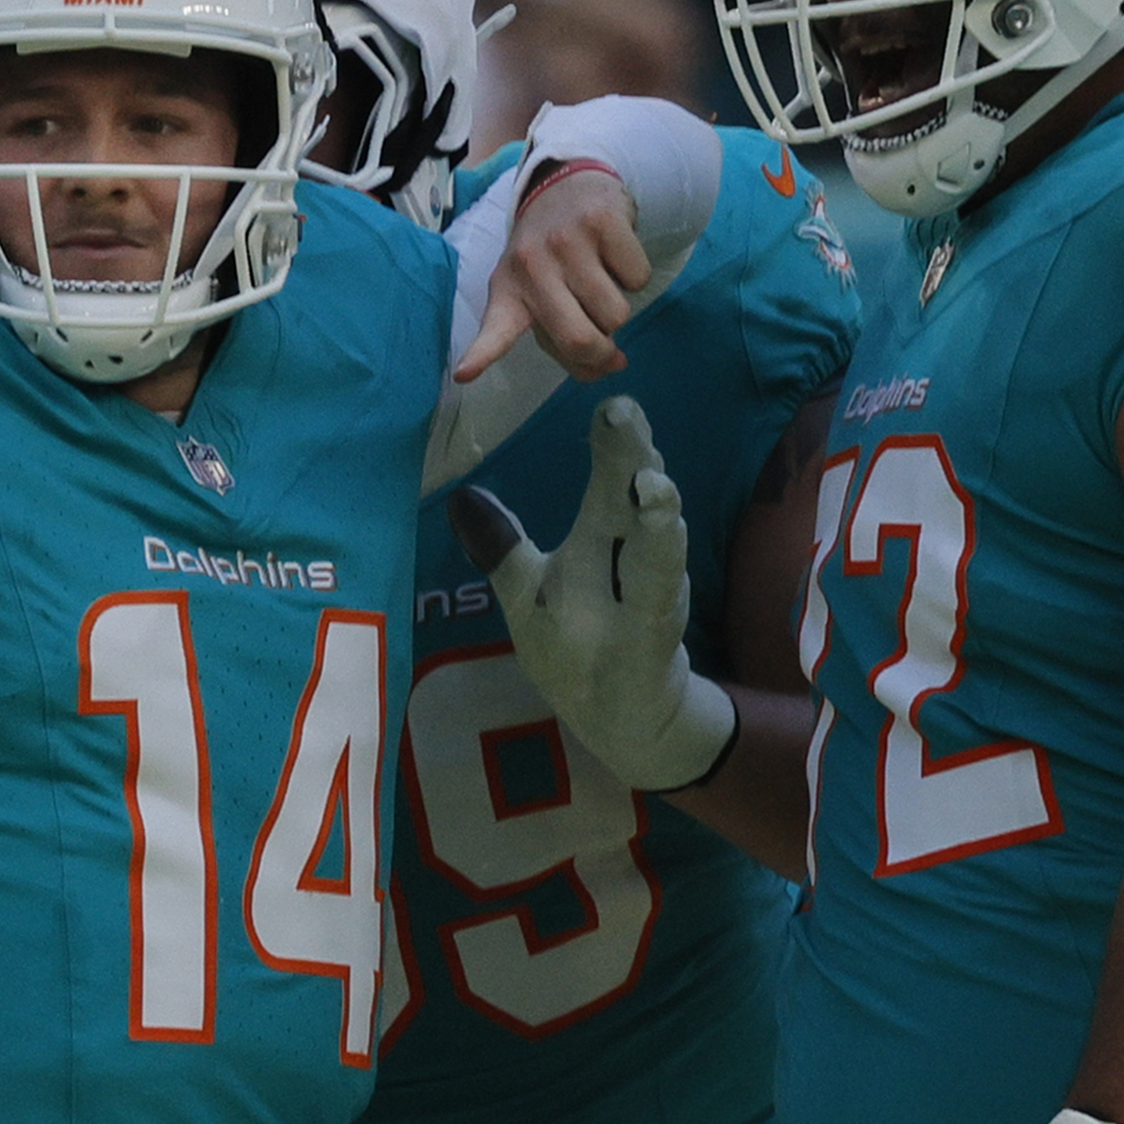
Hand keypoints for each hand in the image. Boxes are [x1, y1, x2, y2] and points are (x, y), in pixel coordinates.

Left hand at [446, 395, 733, 792]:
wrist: (631, 723)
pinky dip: (658, 584)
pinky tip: (660, 557)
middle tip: (624, 411)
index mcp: (604, 541)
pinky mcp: (649, 649)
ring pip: (654, 555)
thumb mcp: (531, 592)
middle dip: (630, 459)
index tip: (612, 400)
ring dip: (655, 520)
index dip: (612, 445)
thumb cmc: (580, 646)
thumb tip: (463, 498)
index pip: (609, 483)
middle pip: (630, 505)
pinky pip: (656, 612)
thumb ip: (504, 546)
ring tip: (651, 483)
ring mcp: (646, 606)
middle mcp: (631, 563)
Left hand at [455, 163, 653, 382]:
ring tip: (600, 283)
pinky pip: (637, 278)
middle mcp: (532, 266)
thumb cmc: (549, 253)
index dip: (481, 354)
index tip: (463, 374)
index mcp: (509, 291)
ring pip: (616, 313)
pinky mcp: (602, 222)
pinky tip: (614, 257)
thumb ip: (567, 338)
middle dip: (602, 353)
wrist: (564, 184)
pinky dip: (634, 276)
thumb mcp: (539, 291)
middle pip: (579, 339)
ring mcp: (567, 241)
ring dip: (617, 310)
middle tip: (607, 348)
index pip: (495, 328)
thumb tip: (614, 364)